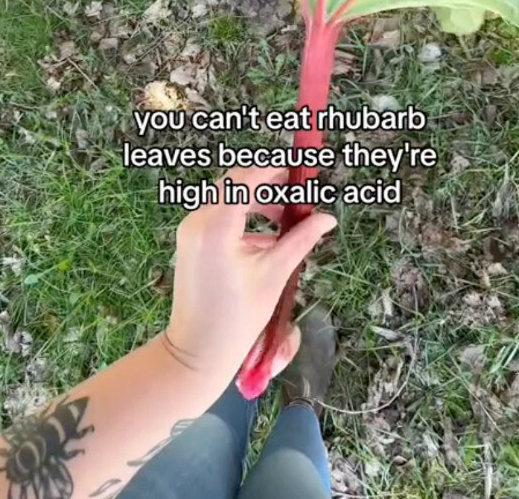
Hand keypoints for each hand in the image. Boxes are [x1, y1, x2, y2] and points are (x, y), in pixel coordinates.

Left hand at [161, 164, 336, 386]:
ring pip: (229, 198)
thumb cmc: (237, 315)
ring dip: (259, 201)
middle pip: (236, 184)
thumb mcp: (275, 273)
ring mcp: (191, 231)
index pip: (246, 178)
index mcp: (216, 226)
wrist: (198, 350)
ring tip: (289, 219)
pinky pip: (221, 216)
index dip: (275, 169)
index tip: (303, 170)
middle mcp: (197, 221)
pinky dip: (246, 218)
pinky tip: (270, 238)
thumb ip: (301, 239)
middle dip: (270, 185)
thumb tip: (327, 218)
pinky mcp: (192, 242)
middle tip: (302, 196)